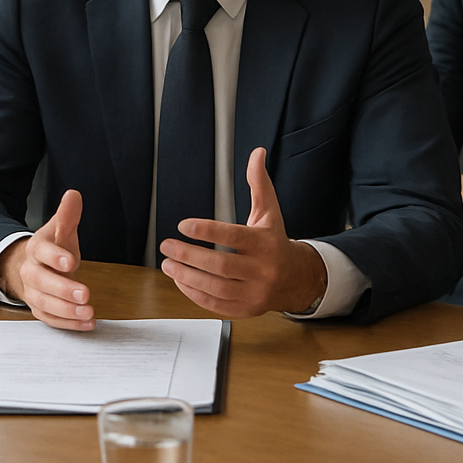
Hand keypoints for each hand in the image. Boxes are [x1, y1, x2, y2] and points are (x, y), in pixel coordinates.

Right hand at [0, 190, 94, 330]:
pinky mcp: (40, 309)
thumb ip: (68, 215)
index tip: (71, 262)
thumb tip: (73, 195)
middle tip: (85, 294)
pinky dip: (68, 323)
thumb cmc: (52, 249)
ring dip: (66, 310)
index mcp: (36, 249)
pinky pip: (50, 319)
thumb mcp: (60, 229)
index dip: (54, 257)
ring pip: (44, 303)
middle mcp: (31, 272)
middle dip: (62, 289)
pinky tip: (87, 322)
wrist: (34, 267)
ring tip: (88, 311)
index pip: (41, 252)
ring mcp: (34, 292)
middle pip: (41, 282)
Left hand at [159, 148, 327, 317]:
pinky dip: (194, 293)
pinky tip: (180, 279)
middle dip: (189, 255)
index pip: (234, 236)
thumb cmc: (275, 241)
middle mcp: (262, 270)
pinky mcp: (246, 309)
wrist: (296, 279)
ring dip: (187, 276)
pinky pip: (215, 304)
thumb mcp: (269, 211)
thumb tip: (256, 153)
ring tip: (167, 263)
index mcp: (266, 243)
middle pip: (221, 265)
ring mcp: (254, 292)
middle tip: (166, 245)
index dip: (207, 231)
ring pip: (215, 287)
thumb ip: (259, 184)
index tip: (183, 225)